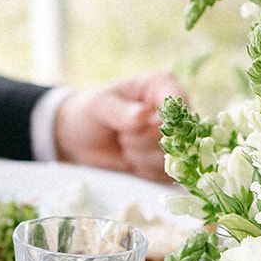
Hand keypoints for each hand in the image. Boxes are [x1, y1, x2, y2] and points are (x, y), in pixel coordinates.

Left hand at [53, 73, 184, 182]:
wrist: (82, 139)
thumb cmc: (92, 112)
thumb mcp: (100, 106)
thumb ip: (121, 111)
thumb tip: (143, 116)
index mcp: (162, 86)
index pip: (177, 106)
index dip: (159, 122)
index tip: (136, 124)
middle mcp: (176, 111)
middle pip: (176, 136)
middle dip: (143, 141)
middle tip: (122, 135)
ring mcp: (177, 137)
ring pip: (173, 158)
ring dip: (142, 158)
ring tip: (125, 144)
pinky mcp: (172, 161)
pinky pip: (167, 174)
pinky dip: (145, 170)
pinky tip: (132, 159)